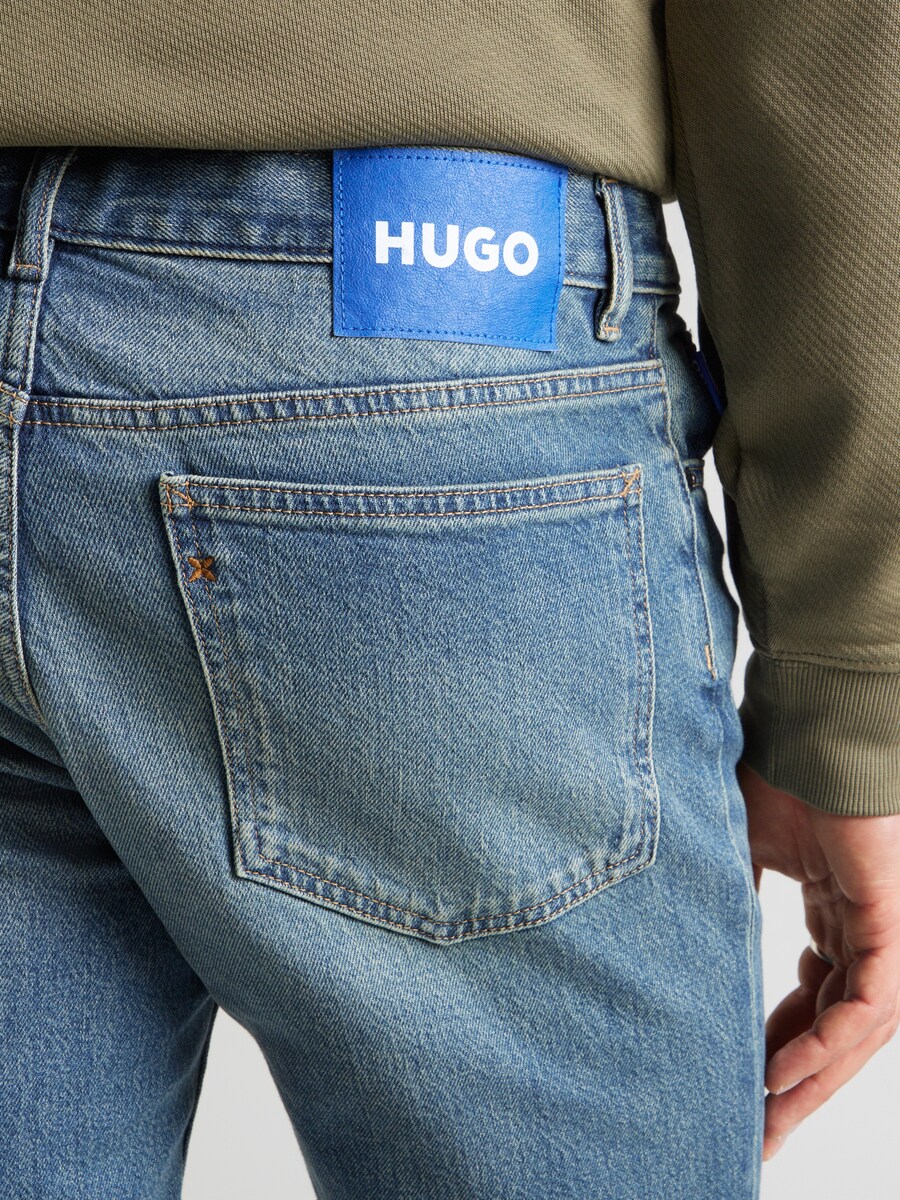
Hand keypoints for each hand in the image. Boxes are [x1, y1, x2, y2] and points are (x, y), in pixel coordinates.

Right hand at [737, 759, 899, 1161]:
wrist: (811, 728)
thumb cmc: (776, 776)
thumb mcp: (737, 855)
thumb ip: (728, 902)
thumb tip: (689, 947)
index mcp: (833, 917)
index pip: (812, 1003)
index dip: (778, 1050)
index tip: (743, 1088)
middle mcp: (861, 933)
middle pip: (834, 1030)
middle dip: (795, 1087)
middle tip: (758, 1135)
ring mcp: (881, 931)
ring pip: (853, 1031)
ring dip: (810, 1082)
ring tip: (767, 1122)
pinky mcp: (891, 925)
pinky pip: (864, 1005)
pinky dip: (824, 1043)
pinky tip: (784, 1073)